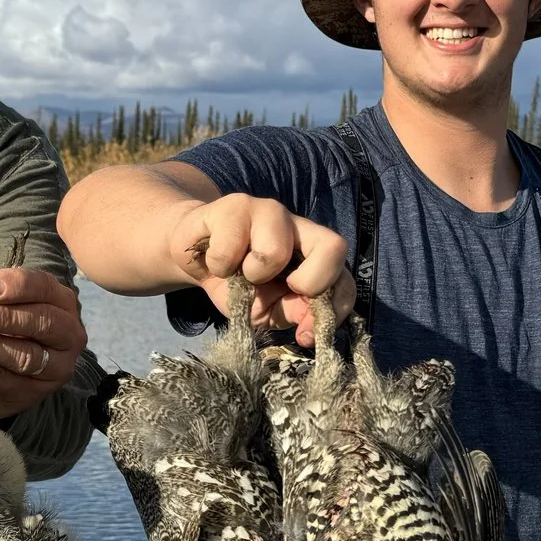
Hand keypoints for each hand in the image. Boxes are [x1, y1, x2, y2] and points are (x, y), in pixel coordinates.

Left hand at [0, 266, 84, 418]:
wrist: (0, 367)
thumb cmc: (2, 324)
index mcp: (61, 302)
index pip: (44, 288)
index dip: (16, 286)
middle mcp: (68, 334)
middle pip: (43, 322)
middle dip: (4, 318)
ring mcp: (57, 367)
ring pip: (27, 356)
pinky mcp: (36, 392)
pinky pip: (8, 381)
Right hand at [168, 193, 353, 345]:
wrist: (195, 259)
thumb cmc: (238, 286)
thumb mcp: (269, 309)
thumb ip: (294, 312)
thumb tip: (310, 326)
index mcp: (315, 255)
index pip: (346, 279)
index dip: (334, 310)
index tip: (304, 334)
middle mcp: (300, 228)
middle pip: (335, 247)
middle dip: (311, 282)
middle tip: (281, 289)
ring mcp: (269, 211)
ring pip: (275, 250)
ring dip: (251, 275)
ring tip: (238, 273)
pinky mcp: (235, 206)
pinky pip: (229, 250)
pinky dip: (219, 266)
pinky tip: (217, 261)